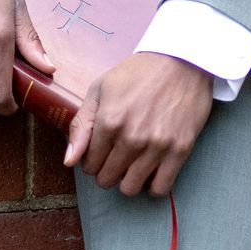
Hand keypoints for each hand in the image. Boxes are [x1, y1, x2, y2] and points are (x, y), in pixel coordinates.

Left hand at [64, 52, 213, 195]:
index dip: (90, 160)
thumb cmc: (137, 73)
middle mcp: (132, 138)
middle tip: (114, 157)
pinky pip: (160, 188)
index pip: (88, 165)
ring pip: (130, 188)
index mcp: (109, 121)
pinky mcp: (180, 150)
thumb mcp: (100, 90)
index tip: (99, 151)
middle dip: (106, 171)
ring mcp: (157, 146)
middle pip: (107, 179)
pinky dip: (152, 185)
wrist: (181, 61)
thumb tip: (69, 161)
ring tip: (131, 164)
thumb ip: (81, 125)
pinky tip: (150, 171)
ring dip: (126, 180)